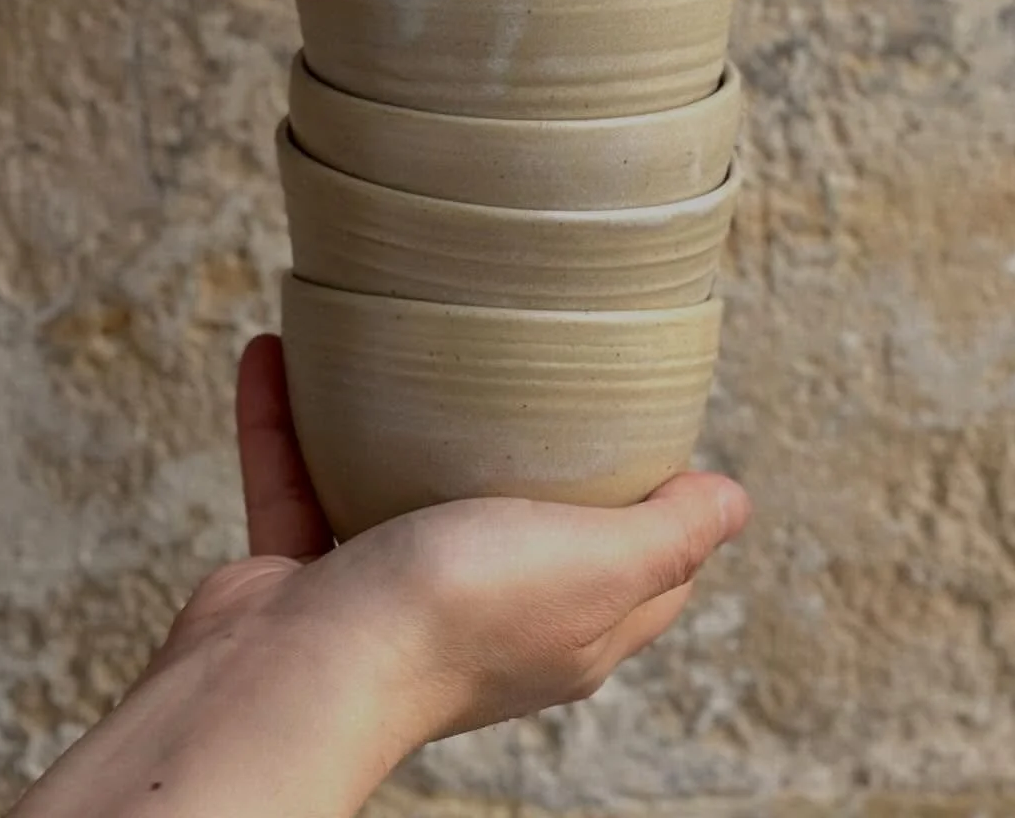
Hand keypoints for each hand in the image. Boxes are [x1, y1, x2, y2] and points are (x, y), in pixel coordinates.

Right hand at [226, 334, 750, 742]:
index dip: (654, 501)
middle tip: (517, 355)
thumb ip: (670, 537)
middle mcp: (480, 613)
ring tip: (388, 338)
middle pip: (518, 520)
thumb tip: (736, 502)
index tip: (643, 416)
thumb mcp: (596, 565)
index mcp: (564, 622)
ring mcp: (385, 594)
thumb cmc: (451, 618)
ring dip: (381, 418)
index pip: (637, 566)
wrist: (293, 676)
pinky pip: (295, 479)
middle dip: (517, 445)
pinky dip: (283, 418)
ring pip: (392, 490)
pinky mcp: (305, 574)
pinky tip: (278, 351)